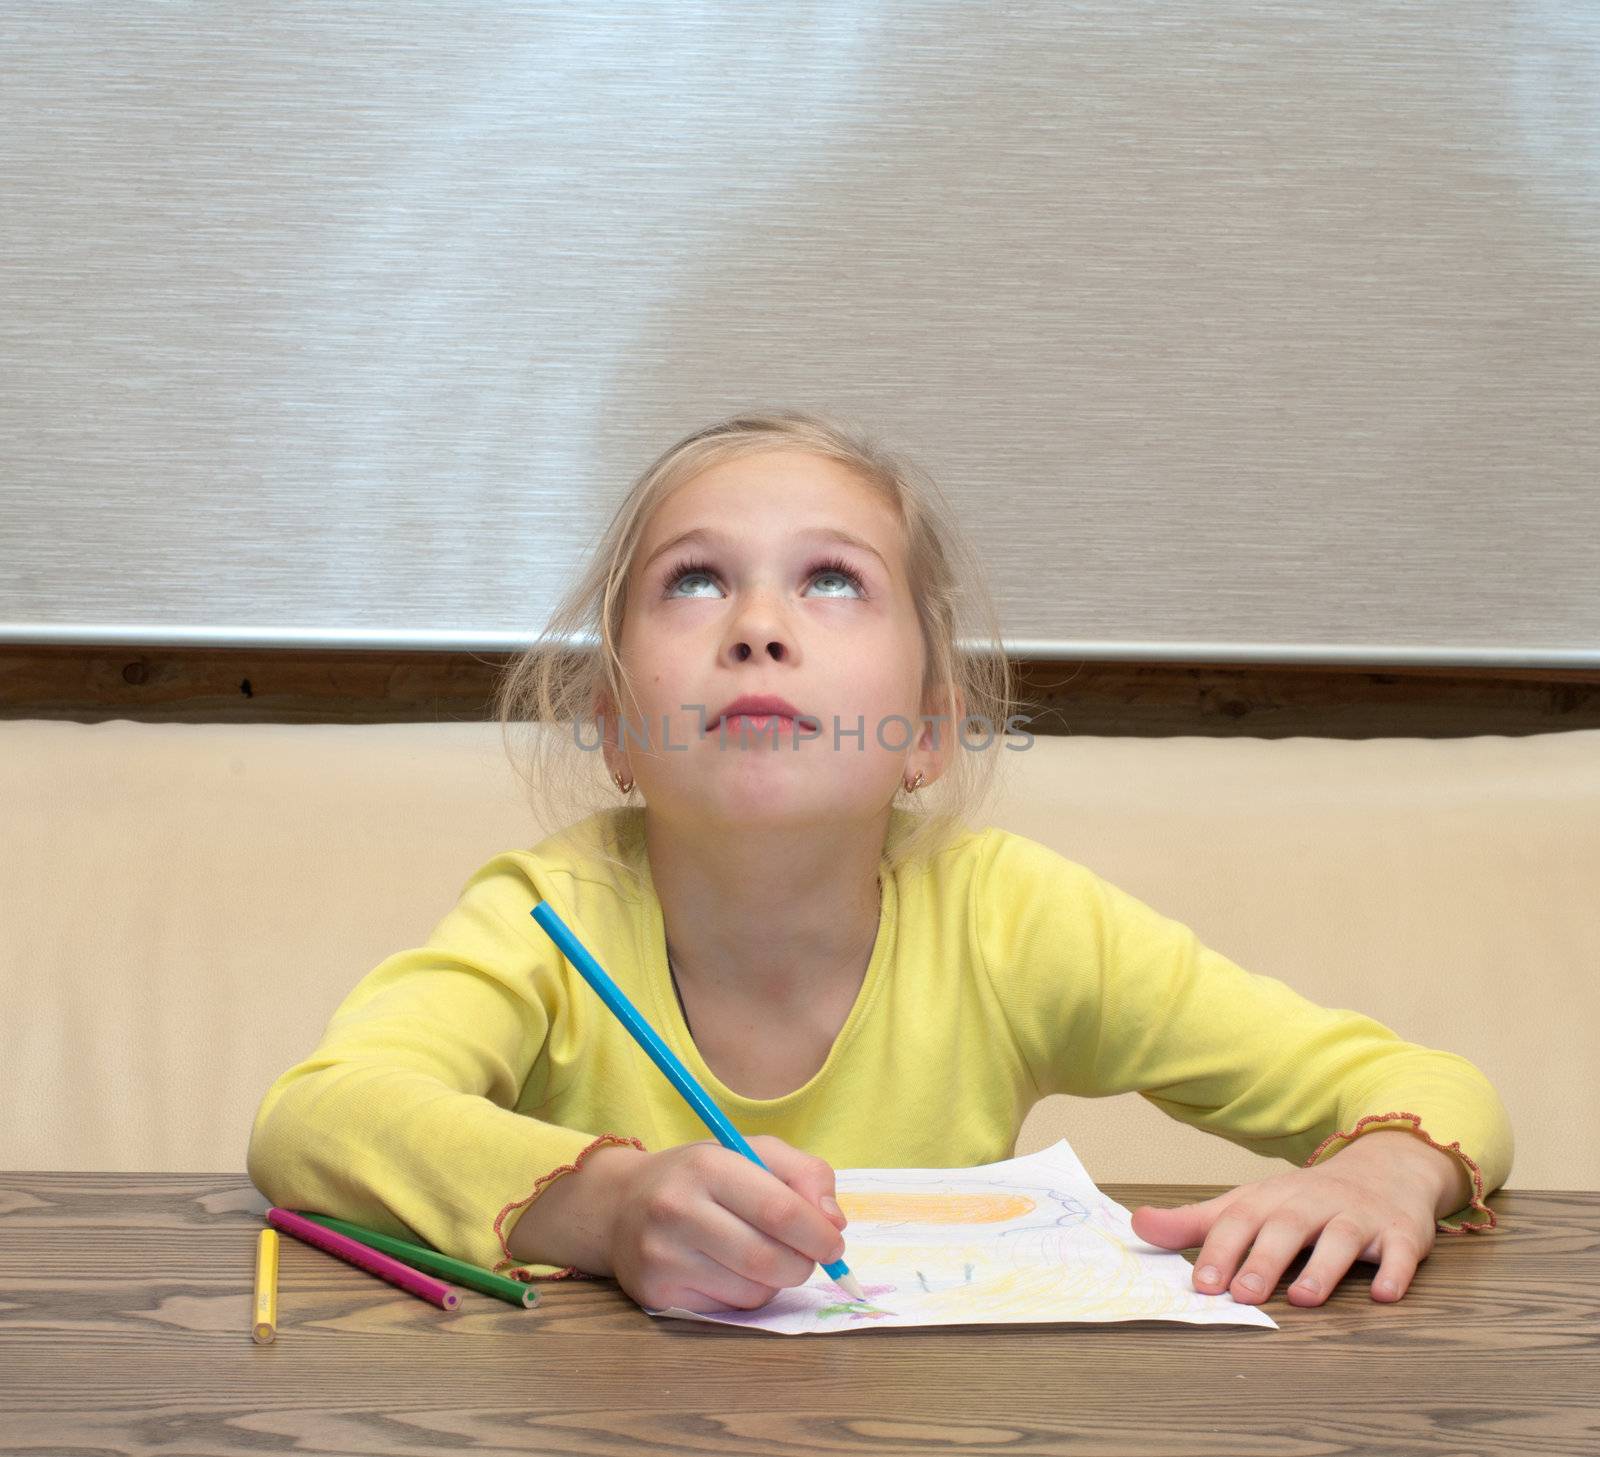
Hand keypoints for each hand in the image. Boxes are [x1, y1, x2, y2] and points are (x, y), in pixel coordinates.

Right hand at [607, 1134, 849, 1313]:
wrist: (621, 1205)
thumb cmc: (700, 1176)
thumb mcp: (752, 1152)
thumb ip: (804, 1174)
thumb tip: (834, 1222)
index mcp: (707, 1166)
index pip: (778, 1210)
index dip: (818, 1233)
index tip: (835, 1242)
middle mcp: (677, 1210)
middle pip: (767, 1259)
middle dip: (803, 1264)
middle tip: (809, 1256)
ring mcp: (663, 1256)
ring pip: (752, 1290)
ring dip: (776, 1281)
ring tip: (764, 1256)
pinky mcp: (656, 1294)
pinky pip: (728, 1310)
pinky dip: (747, 1295)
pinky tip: (731, 1271)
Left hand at [1128, 1130, 1460, 1306]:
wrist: (1383, 1168)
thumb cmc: (1302, 1200)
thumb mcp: (1248, 1205)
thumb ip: (1195, 1223)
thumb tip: (1137, 1226)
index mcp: (1270, 1200)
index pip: (1239, 1221)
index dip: (1219, 1250)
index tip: (1201, 1284)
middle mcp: (1311, 1204)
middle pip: (1285, 1228)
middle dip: (1264, 1261)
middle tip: (1244, 1295)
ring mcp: (1358, 1216)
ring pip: (1340, 1238)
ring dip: (1323, 1267)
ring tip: (1304, 1298)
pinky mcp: (1401, 1232)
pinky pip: (1400, 1251)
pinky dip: (1394, 1271)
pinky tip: (1383, 1294)